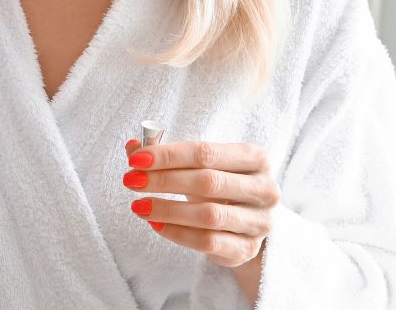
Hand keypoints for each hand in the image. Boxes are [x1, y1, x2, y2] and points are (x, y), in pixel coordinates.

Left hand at [123, 138, 277, 268]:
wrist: (248, 222)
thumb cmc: (221, 185)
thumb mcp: (201, 165)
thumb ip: (167, 155)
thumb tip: (132, 146)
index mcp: (256, 158)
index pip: (206, 152)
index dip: (168, 155)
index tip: (136, 159)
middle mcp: (264, 189)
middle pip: (207, 182)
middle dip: (163, 180)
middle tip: (131, 180)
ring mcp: (259, 222)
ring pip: (207, 216)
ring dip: (166, 210)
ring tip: (138, 206)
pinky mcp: (247, 249)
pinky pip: (207, 243)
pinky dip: (177, 233)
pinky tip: (155, 225)